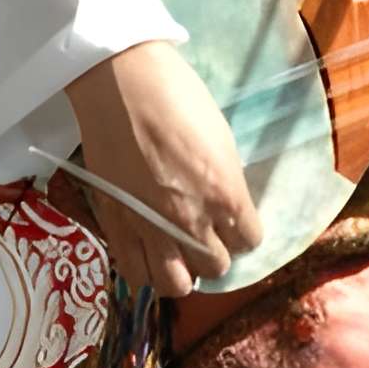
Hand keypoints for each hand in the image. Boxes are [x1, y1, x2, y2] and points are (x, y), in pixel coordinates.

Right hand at [62, 40, 263, 297]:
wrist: (121, 83)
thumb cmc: (177, 96)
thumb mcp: (221, 139)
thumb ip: (226, 181)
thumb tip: (225, 203)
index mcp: (227, 195)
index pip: (250, 241)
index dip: (241, 232)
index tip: (231, 221)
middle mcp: (193, 221)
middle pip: (216, 267)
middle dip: (213, 252)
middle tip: (202, 233)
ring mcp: (152, 228)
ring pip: (177, 284)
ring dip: (181, 270)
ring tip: (174, 250)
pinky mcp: (118, 226)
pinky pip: (136, 272)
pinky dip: (145, 267)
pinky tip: (147, 249)